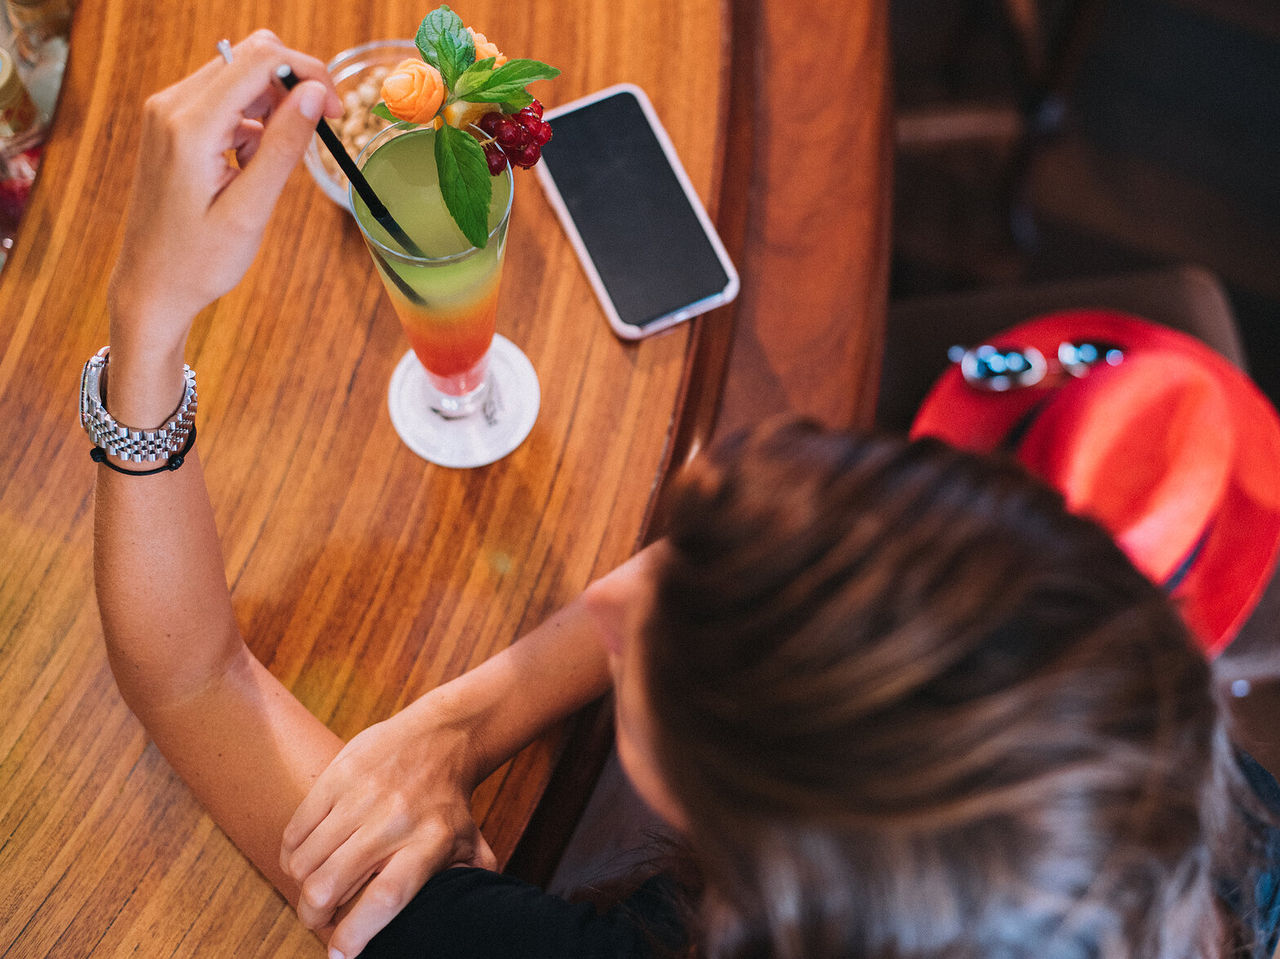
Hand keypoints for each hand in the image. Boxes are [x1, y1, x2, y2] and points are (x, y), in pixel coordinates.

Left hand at [106, 30, 339, 424]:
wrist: (151, 285)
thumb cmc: (198, 261)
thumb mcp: (251, 209)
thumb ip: (284, 147)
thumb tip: (316, 95)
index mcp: (189, 126)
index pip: (258, 60)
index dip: (308, 75)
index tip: (336, 110)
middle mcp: (171, 106)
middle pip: (248, 60)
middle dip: (292, 90)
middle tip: (315, 135)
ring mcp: (167, 112)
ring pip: (238, 79)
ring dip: (270, 112)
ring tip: (268, 170)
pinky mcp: (171, 124)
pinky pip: (223, 101)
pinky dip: (250, 124)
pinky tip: (249, 168)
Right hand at [281, 693, 497, 958]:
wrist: (441, 736)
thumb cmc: (450, 802)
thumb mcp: (470, 844)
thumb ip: (469, 882)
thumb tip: (466, 920)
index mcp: (429, 843)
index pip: (384, 899)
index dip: (353, 934)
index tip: (339, 955)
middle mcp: (394, 820)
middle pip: (330, 885)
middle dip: (313, 915)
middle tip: (318, 918)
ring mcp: (362, 796)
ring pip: (305, 860)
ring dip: (300, 884)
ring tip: (313, 886)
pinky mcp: (337, 775)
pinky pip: (296, 829)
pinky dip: (290, 853)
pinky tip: (303, 856)